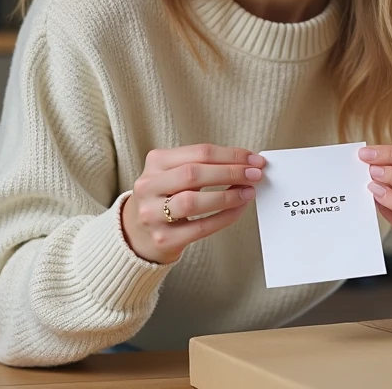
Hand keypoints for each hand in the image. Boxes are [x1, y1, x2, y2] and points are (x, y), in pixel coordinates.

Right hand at [121, 144, 263, 264]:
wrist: (136, 233)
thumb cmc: (164, 197)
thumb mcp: (173, 173)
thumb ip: (203, 166)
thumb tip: (246, 163)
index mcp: (155, 162)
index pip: (199, 152)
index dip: (230, 155)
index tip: (253, 158)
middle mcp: (149, 186)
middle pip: (194, 173)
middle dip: (231, 172)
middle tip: (255, 174)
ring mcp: (153, 214)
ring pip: (193, 201)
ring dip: (227, 196)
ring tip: (248, 192)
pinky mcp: (163, 239)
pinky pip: (200, 227)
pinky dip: (224, 217)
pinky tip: (238, 210)